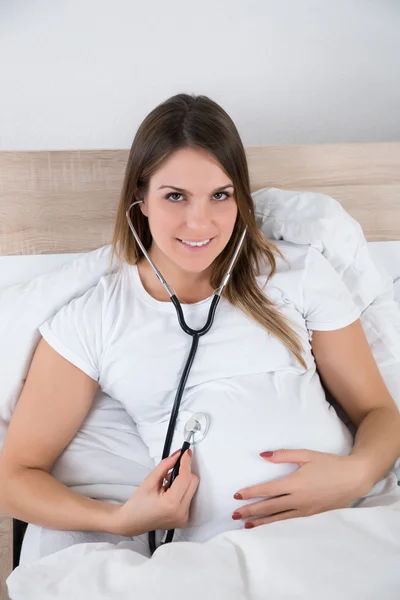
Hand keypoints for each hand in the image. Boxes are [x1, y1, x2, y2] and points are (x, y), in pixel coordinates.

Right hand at [111, 449, 198, 536]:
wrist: (133, 522)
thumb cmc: (138, 504)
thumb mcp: (149, 481)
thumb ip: (165, 465)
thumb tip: (178, 455)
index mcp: (171, 503)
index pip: (185, 477)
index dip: (186, 462)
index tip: (185, 453)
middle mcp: (181, 512)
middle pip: (193, 482)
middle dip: (184, 472)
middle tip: (171, 470)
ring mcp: (184, 517)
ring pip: (193, 489)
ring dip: (183, 482)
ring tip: (167, 484)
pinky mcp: (185, 519)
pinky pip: (189, 497)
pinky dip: (182, 490)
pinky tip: (170, 492)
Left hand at [232, 449, 370, 528]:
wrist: (354, 478)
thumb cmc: (330, 464)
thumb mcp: (306, 455)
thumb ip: (283, 455)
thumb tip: (262, 455)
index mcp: (295, 483)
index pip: (267, 490)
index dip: (251, 493)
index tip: (236, 495)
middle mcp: (298, 499)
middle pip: (269, 507)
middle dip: (250, 511)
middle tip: (234, 515)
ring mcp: (305, 509)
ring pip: (278, 518)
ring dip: (261, 522)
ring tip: (246, 525)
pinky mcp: (312, 515)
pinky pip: (289, 521)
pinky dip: (276, 524)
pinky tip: (269, 526)